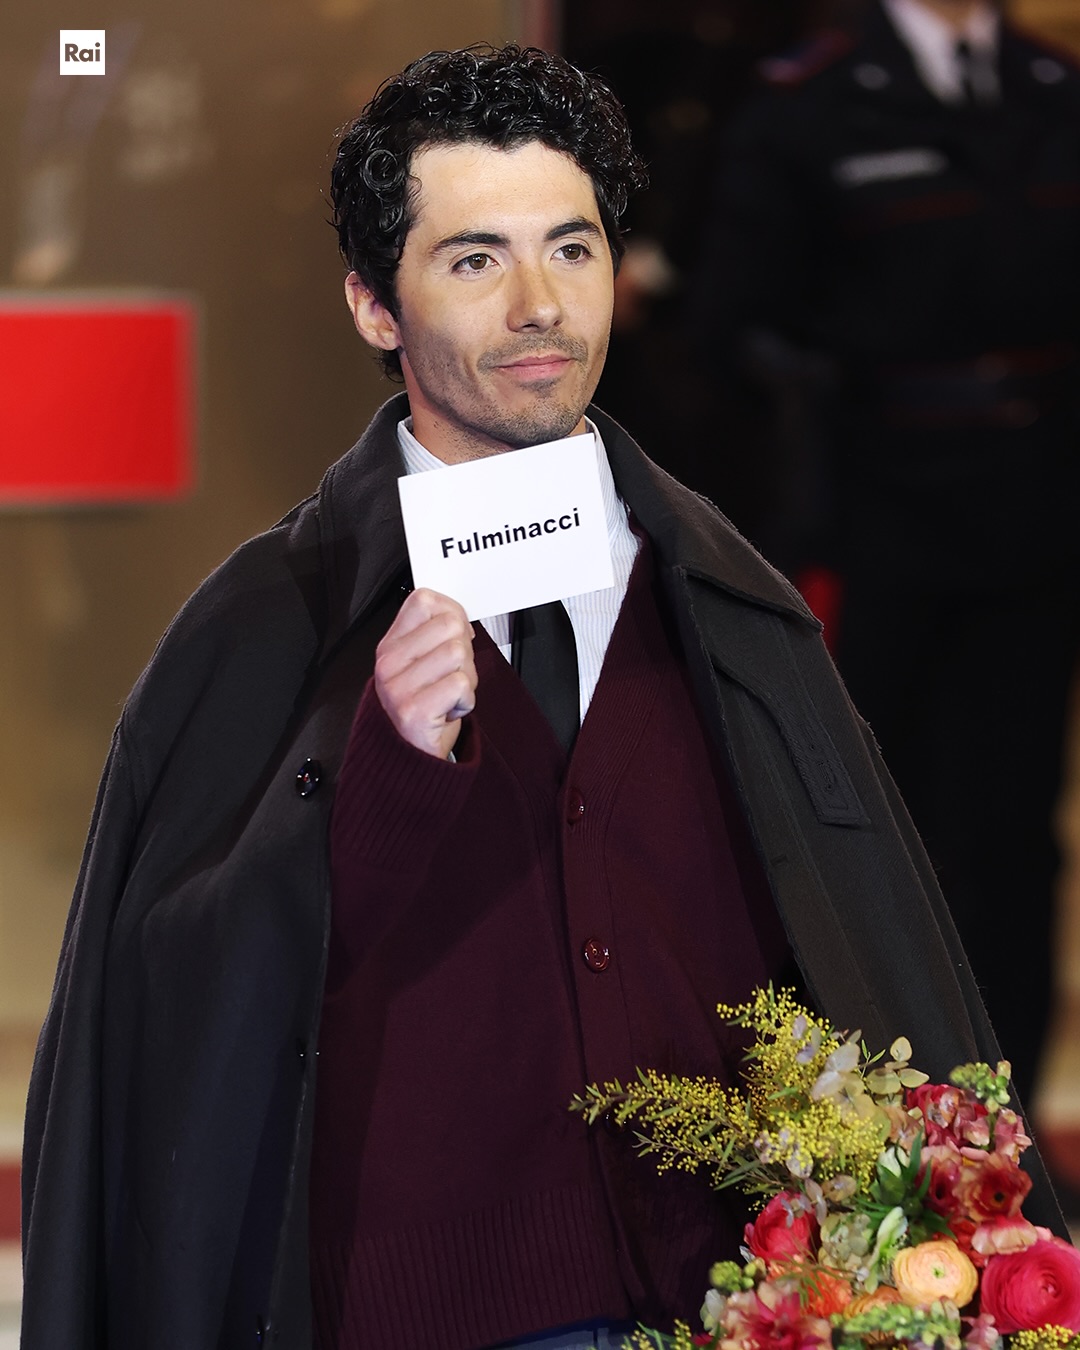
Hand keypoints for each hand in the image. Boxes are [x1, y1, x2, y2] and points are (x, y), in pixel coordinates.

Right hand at [374, 588, 476, 758]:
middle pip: (449, 625)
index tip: (453, 636)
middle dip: (464, 650)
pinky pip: (461, 685)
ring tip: (448, 695)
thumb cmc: (419, 709)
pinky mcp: (415, 711)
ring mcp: (399, 687)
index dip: (451, 613)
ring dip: (467, 677)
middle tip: (450, 675)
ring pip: (459, 653)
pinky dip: (466, 700)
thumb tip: (457, 615)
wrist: (408, 757)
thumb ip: (433, 636)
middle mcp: (389, 664)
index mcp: (389, 646)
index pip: (424, 600)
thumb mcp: (417, 665)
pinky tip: (449, 710)